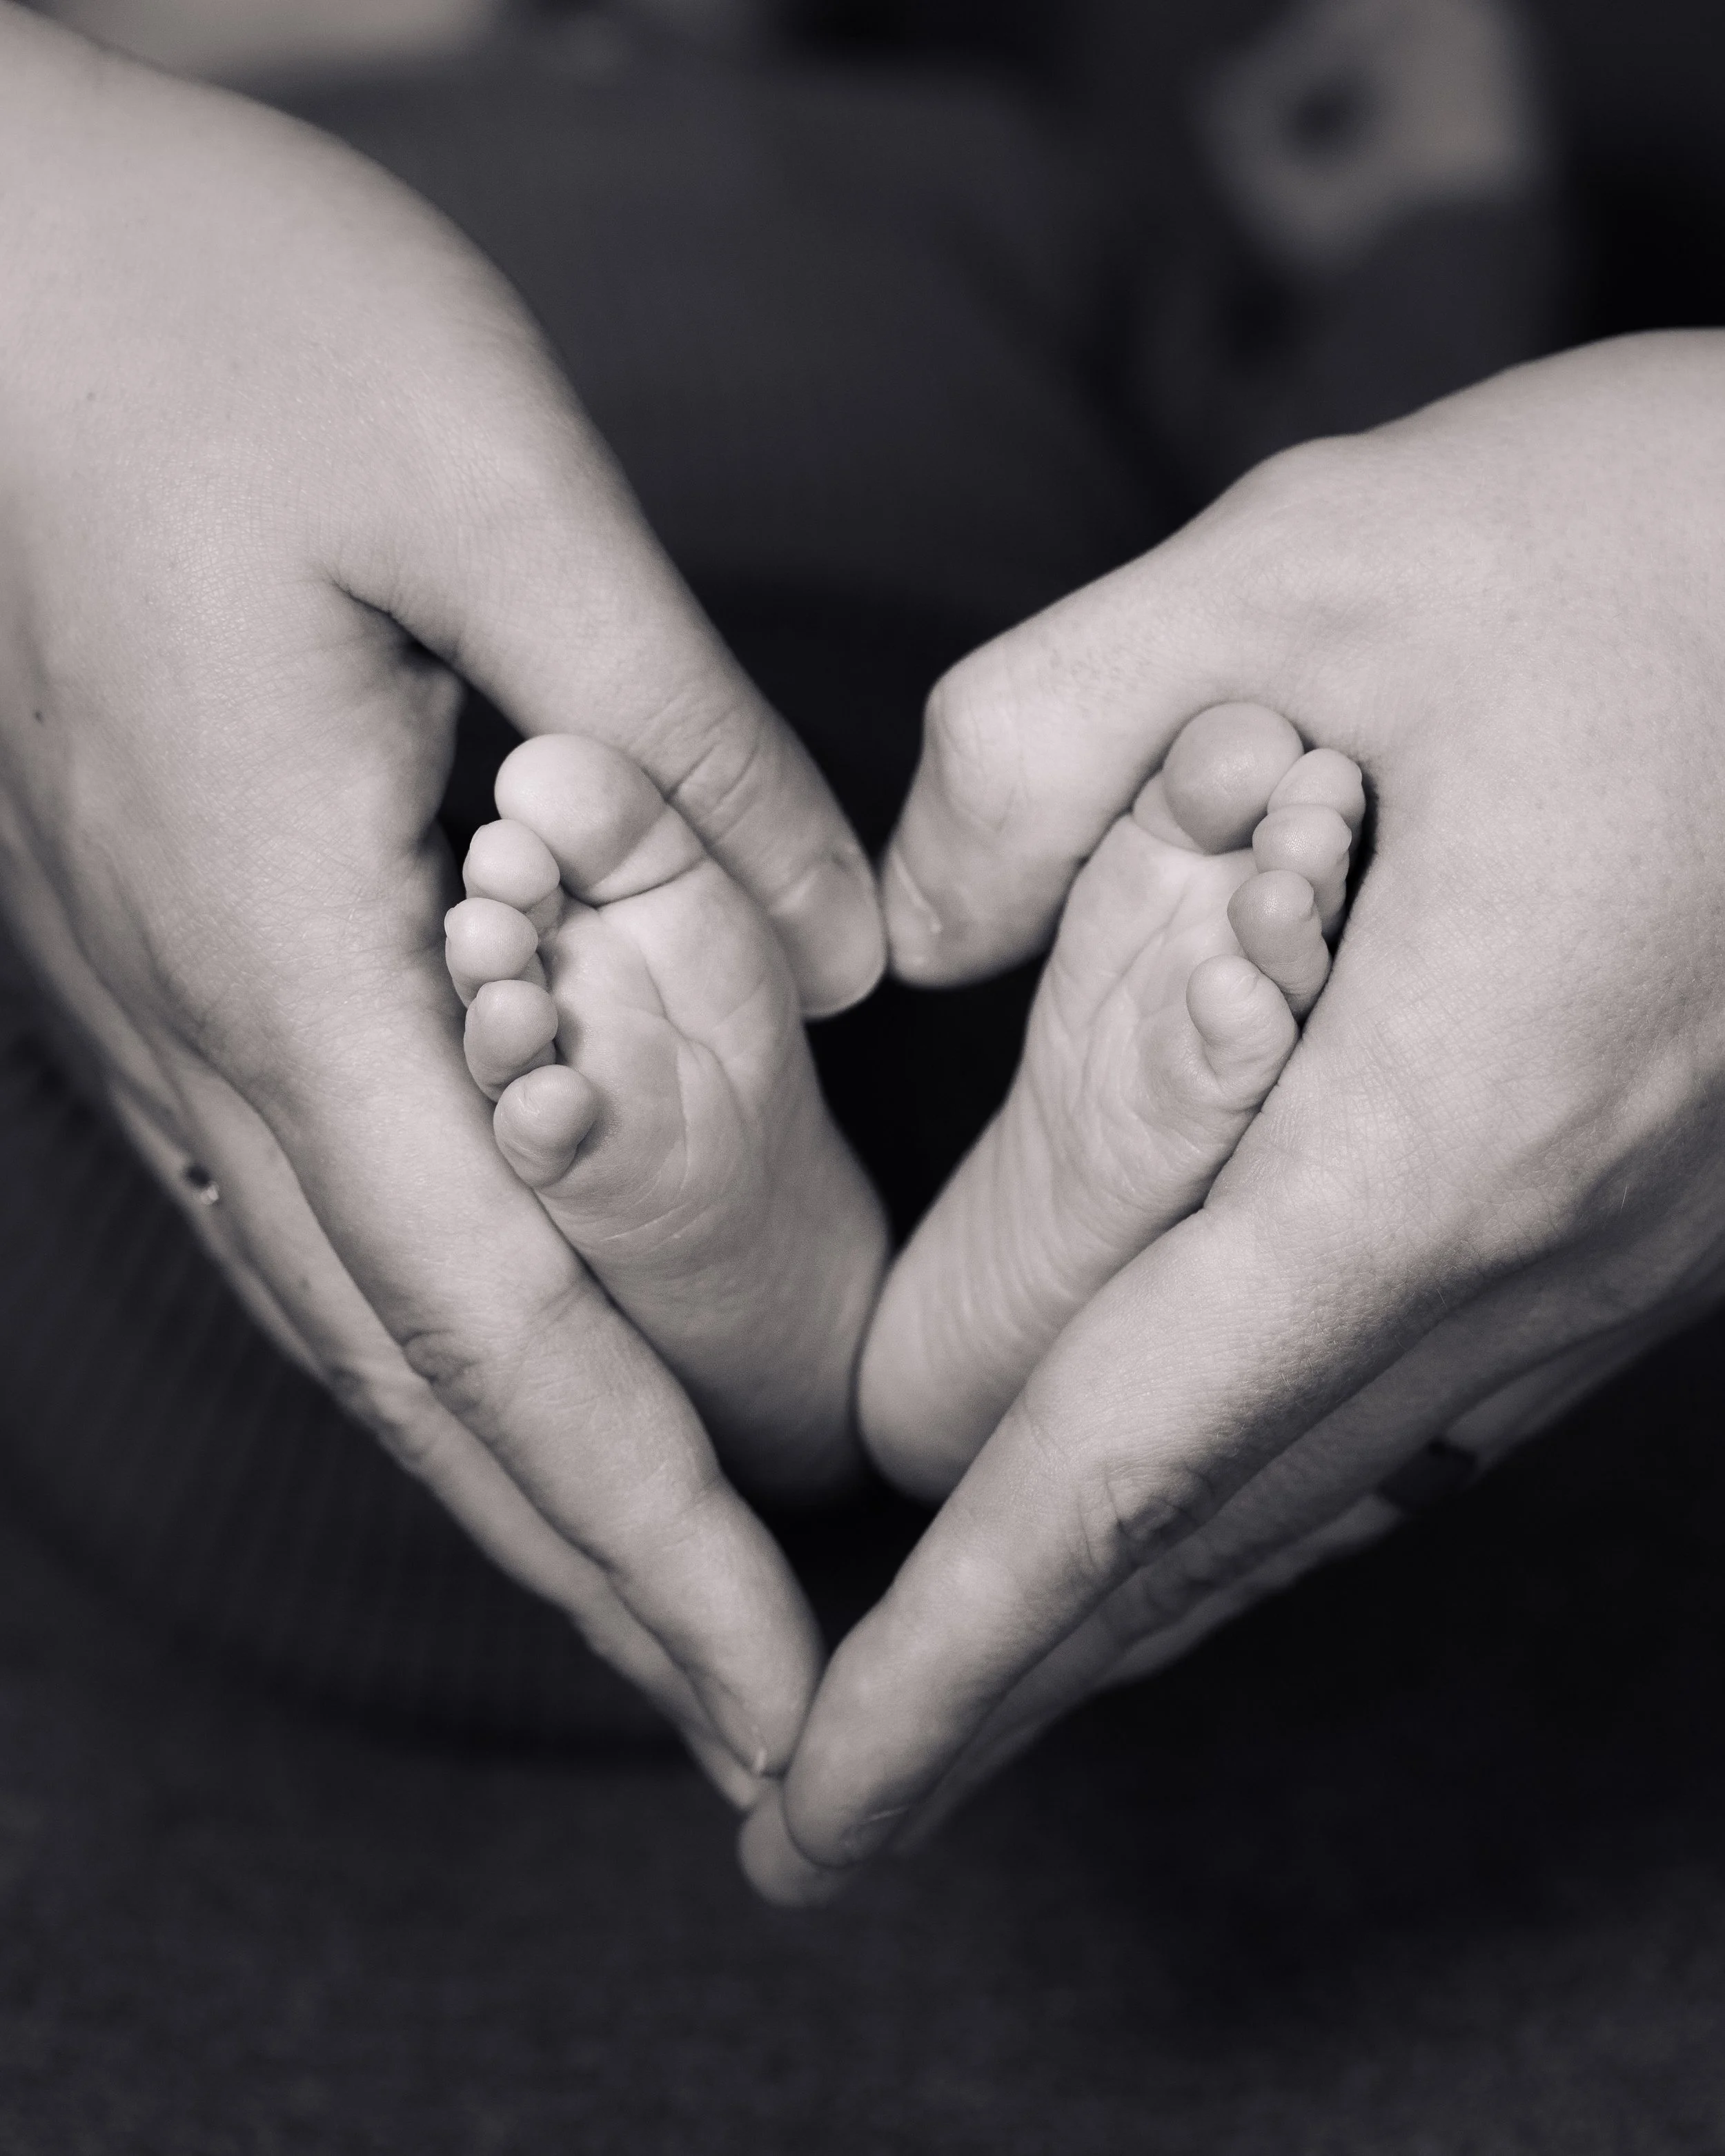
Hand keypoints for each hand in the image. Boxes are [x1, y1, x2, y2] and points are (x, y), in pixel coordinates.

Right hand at [0, 8, 882, 1796]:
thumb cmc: (199, 322)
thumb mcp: (485, 477)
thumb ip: (675, 724)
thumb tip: (840, 946)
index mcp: (293, 947)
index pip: (502, 1325)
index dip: (644, 1534)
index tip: (768, 1686)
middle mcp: (218, 1033)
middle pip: (425, 1383)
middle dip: (599, 1573)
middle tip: (752, 1725)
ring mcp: (176, 1012)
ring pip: (359, 1326)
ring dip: (518, 1489)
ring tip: (663, 1614)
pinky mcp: (180, 956)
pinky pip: (316, 1218)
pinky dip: (437, 1349)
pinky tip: (512, 1392)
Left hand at [743, 329, 1724, 1896]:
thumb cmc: (1659, 541)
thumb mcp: (1314, 556)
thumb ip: (1045, 739)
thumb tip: (913, 937)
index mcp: (1437, 1125)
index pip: (1125, 1459)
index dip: (951, 1642)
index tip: (812, 1788)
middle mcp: (1522, 1253)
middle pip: (1194, 1535)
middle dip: (987, 1676)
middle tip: (813, 1801)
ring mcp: (1589, 1265)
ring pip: (1294, 1513)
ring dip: (1104, 1628)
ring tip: (947, 1725)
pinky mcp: (1611, 1231)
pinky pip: (1386, 1434)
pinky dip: (1230, 1520)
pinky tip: (1148, 1552)